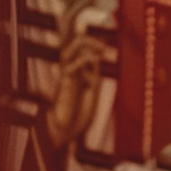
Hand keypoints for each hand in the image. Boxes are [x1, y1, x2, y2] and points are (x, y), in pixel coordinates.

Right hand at [43, 24, 106, 163]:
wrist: (65, 131)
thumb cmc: (76, 115)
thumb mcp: (90, 91)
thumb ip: (92, 75)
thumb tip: (96, 58)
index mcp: (76, 72)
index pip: (80, 49)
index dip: (91, 41)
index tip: (105, 39)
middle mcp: (69, 71)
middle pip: (72, 45)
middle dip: (88, 39)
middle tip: (103, 45)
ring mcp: (66, 76)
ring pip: (68, 50)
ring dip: (85, 45)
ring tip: (99, 49)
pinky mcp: (65, 84)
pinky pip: (70, 67)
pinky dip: (82, 60)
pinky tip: (93, 61)